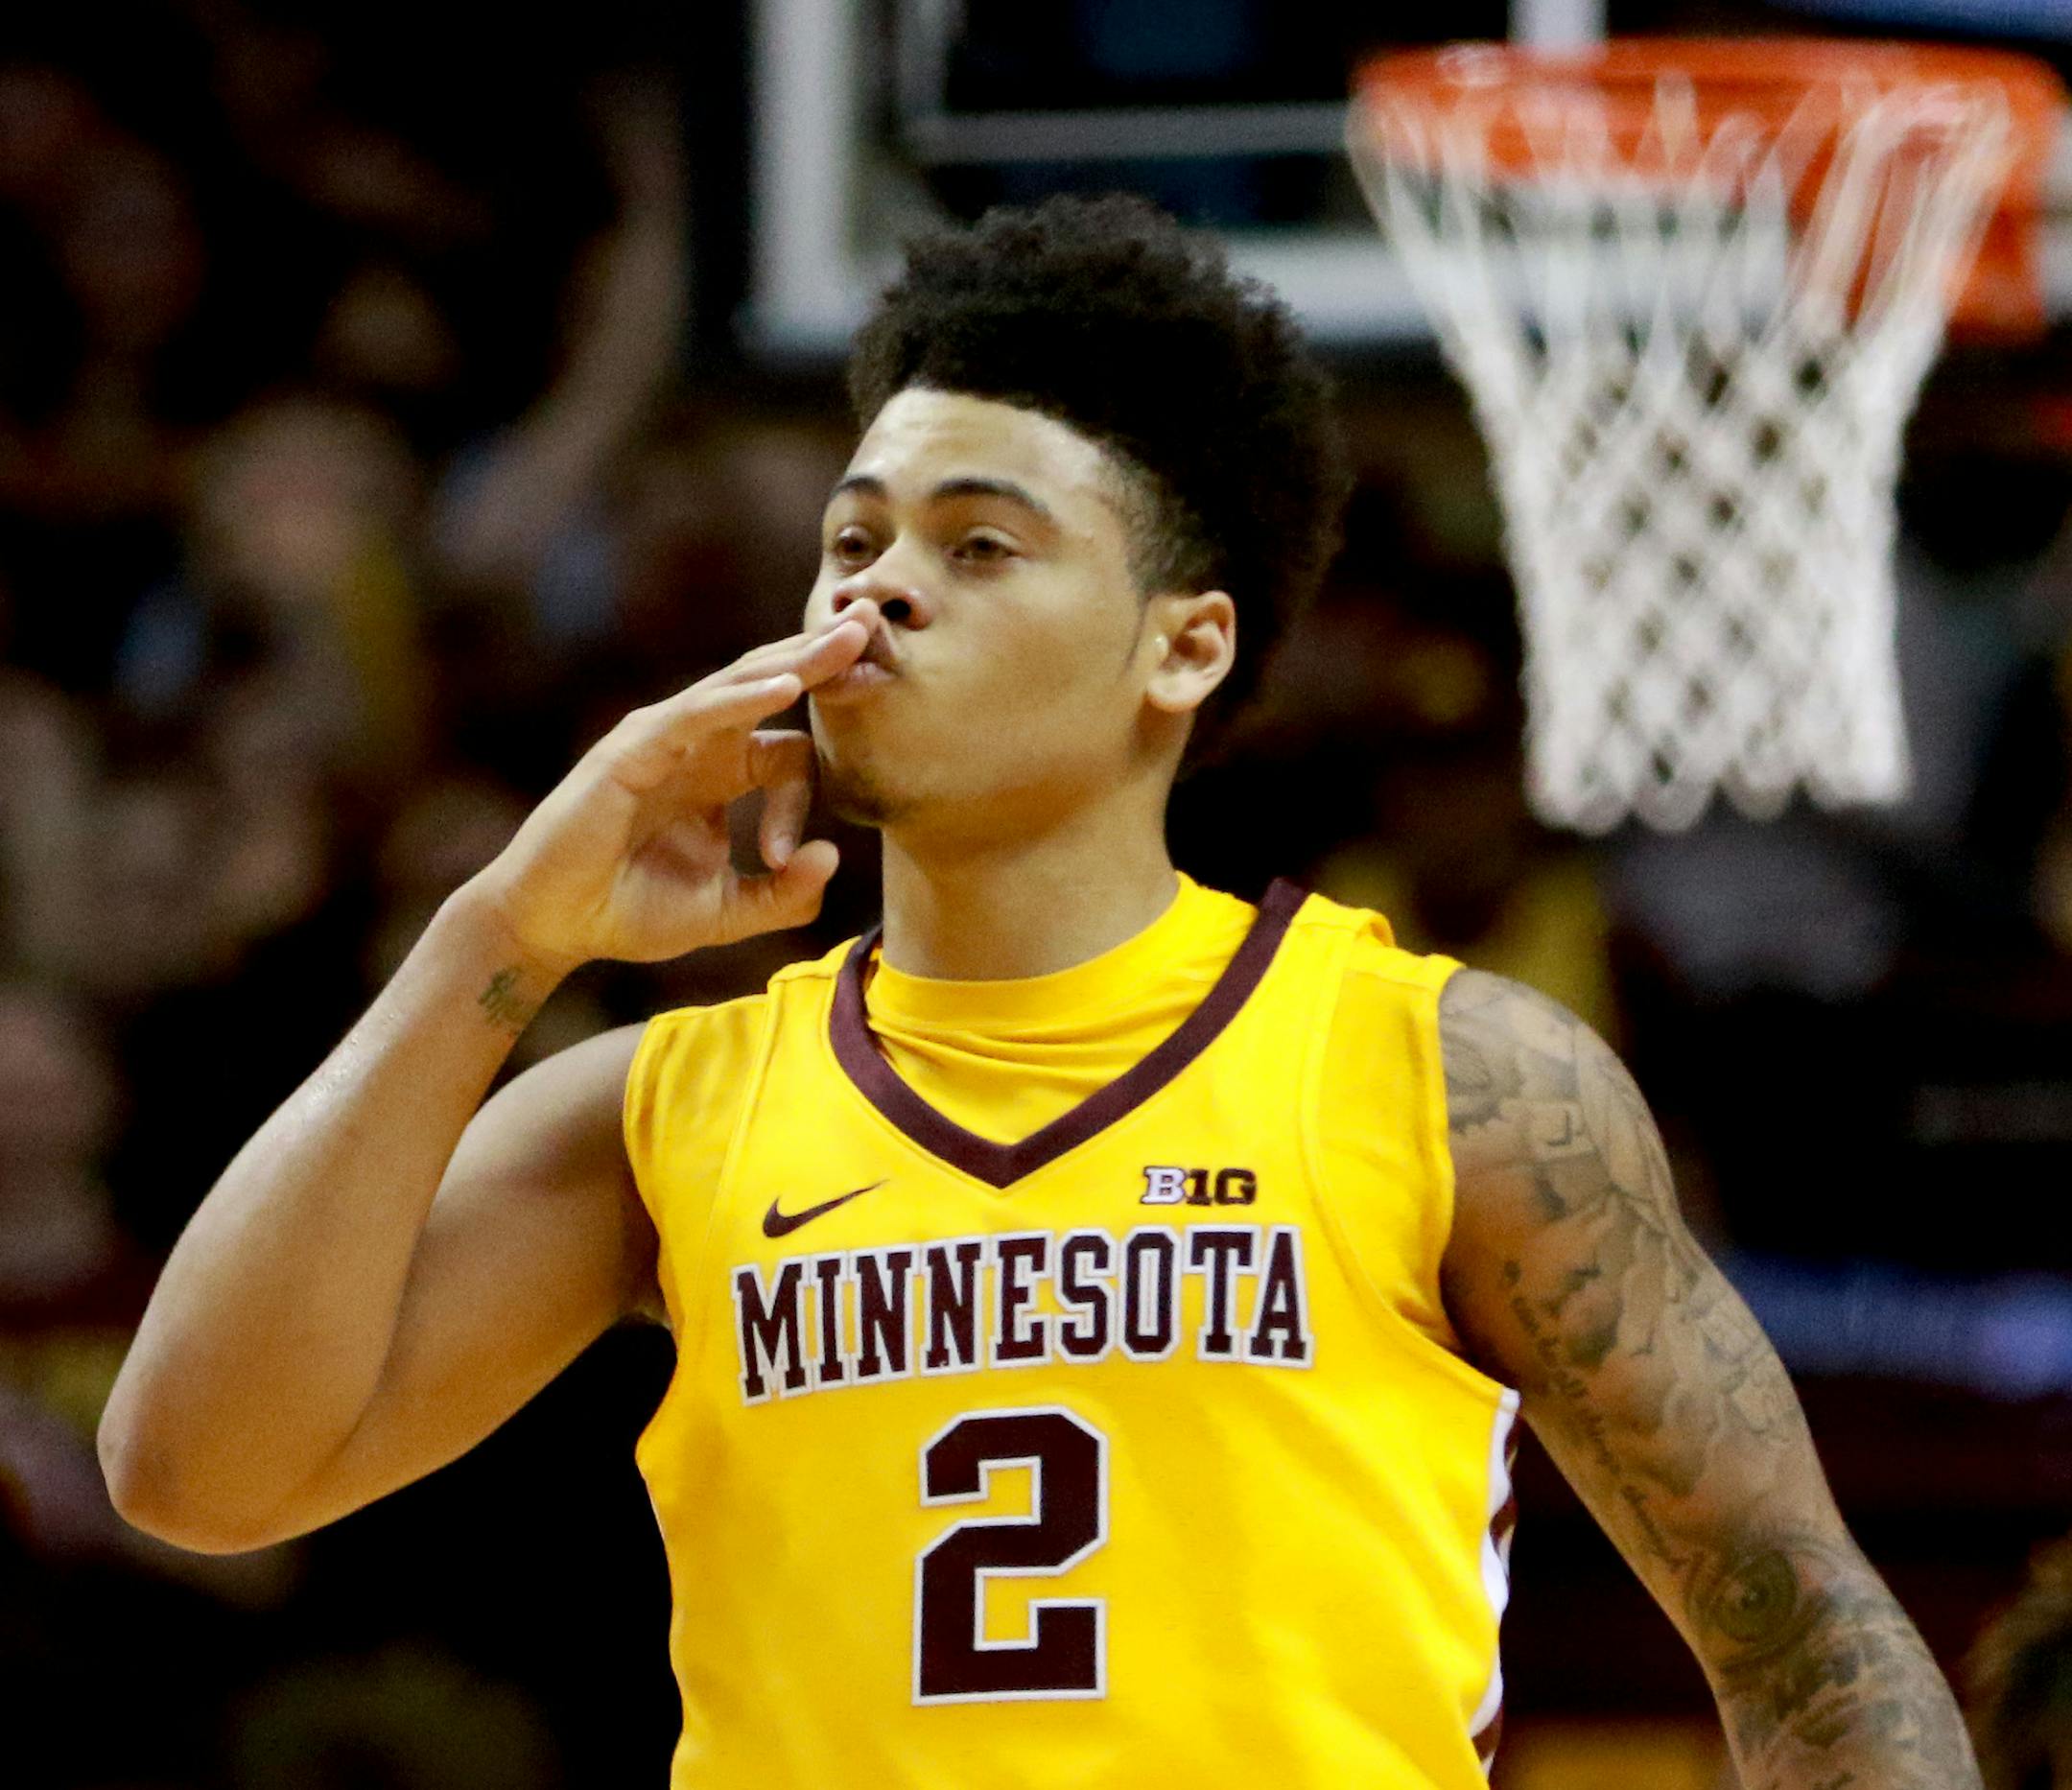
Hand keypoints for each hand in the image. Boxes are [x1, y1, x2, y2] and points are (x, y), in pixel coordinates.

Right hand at [464, 610, 872, 971]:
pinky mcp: (632, 750)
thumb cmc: (630, 911)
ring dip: (796, 658)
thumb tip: (832, 858)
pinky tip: (785, 686)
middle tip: (876, 622)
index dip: (805, 794)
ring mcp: (663, 739)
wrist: (554, 926)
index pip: (789, 751)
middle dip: (825, 654)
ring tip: (847, 637)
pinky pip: (697, 714)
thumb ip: (784, 896)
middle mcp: (696, 744)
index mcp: (721, 773)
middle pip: (772, 683)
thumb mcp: (725, 912)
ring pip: (740, 683)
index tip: (782, 858)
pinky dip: (740, 698)